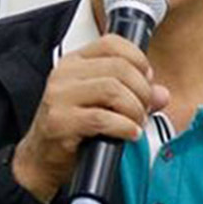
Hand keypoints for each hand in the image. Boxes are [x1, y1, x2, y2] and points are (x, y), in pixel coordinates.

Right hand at [12, 34, 170, 203]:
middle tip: (144, 109)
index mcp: (74, 62)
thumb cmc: (71, 130)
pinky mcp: (60, 121)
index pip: (112, 43)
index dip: (138, 59)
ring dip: (134, 109)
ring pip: (113, 89)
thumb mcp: (102, 104)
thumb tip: (161, 94)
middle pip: (119, 68)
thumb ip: (133, 95)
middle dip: (141, 91)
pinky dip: (124, 126)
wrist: (40, 160)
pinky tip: (129, 134)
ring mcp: (60, 96)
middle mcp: (64, 74)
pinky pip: (102, 118)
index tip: (147, 79)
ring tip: (136, 123)